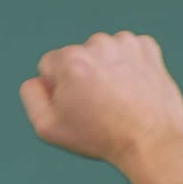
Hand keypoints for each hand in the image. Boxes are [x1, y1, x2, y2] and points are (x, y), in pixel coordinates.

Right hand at [18, 30, 182, 166]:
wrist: (152, 141)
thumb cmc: (97, 136)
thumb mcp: (47, 126)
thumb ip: (31, 96)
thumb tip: (37, 78)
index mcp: (69, 59)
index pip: (48, 66)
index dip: (57, 89)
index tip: (75, 107)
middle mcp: (96, 43)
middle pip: (75, 57)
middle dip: (81, 76)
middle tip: (98, 106)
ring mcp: (125, 42)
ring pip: (101, 53)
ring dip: (104, 70)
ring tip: (116, 98)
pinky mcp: (147, 46)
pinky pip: (125, 52)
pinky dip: (127, 66)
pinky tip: (131, 88)